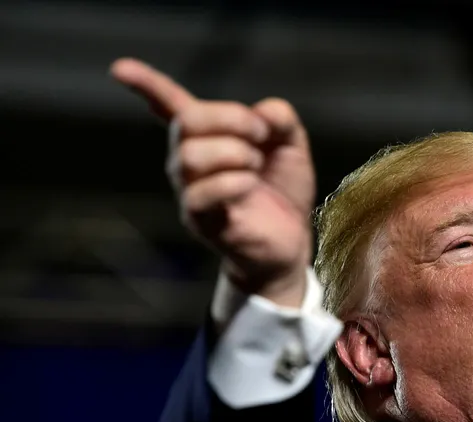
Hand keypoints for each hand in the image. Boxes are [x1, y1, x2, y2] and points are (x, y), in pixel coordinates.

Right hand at [110, 58, 314, 306]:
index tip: (119, 68)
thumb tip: (264, 111)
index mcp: (208, 137)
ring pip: (190, 156)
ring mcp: (190, 191)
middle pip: (186, 122)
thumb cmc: (282, 192)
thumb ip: (281, 120)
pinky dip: (233, 182)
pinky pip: (200, 194)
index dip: (147, 84)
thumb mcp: (291, 147)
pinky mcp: (200, 221)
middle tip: (261, 135)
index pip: (170, 106)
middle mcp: (188, 162)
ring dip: (234, 153)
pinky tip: (251, 185)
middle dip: (230, 118)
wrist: (291, 241)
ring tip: (256, 166)